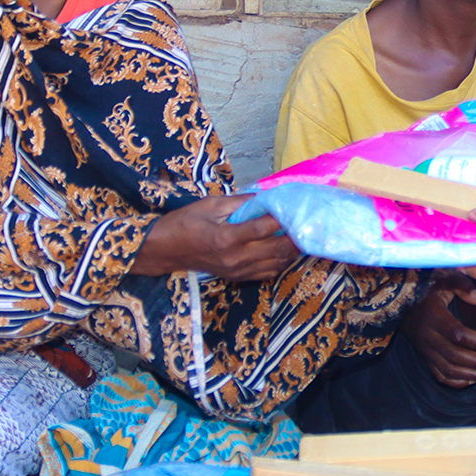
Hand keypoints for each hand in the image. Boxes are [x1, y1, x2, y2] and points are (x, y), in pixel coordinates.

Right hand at [131, 195, 300, 281]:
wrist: (166, 250)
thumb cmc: (186, 222)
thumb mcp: (211, 204)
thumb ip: (241, 202)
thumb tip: (267, 197)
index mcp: (226, 237)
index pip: (264, 228)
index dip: (283, 218)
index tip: (296, 207)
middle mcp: (235, 257)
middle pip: (276, 249)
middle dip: (296, 236)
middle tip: (309, 223)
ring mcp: (237, 271)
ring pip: (276, 263)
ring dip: (292, 251)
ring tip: (302, 235)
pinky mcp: (237, 277)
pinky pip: (268, 272)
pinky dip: (281, 262)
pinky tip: (286, 249)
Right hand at [403, 275, 475, 387]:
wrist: (401, 305)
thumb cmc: (428, 291)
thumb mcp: (443, 281)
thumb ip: (462, 285)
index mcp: (434, 317)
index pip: (457, 334)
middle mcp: (428, 336)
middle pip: (453, 355)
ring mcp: (425, 350)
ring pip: (447, 369)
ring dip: (471, 375)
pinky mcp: (425, 358)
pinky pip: (439, 375)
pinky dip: (456, 382)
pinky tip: (473, 380)